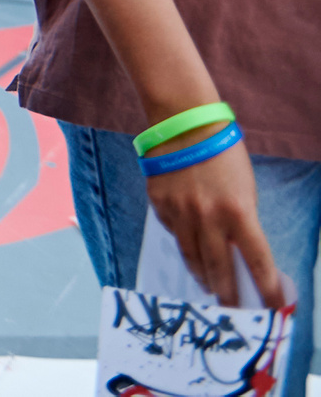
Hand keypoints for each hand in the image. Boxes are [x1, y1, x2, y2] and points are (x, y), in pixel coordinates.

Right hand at [144, 136, 289, 310]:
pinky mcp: (158, 204)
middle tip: (231, 307)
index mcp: (238, 212)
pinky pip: (173, 232)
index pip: (258, 261)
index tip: (272, 306)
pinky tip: (188, 246)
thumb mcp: (245, 189)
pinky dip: (183, 242)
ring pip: (191, 257)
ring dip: (202, 275)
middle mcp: (208, 217)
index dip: (267, 288)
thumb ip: (241, 220)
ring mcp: (180, 212)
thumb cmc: (223, 152)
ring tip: (208, 286)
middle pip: (219, 268)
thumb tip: (236, 249)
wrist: (183, 122)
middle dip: (228, 293)